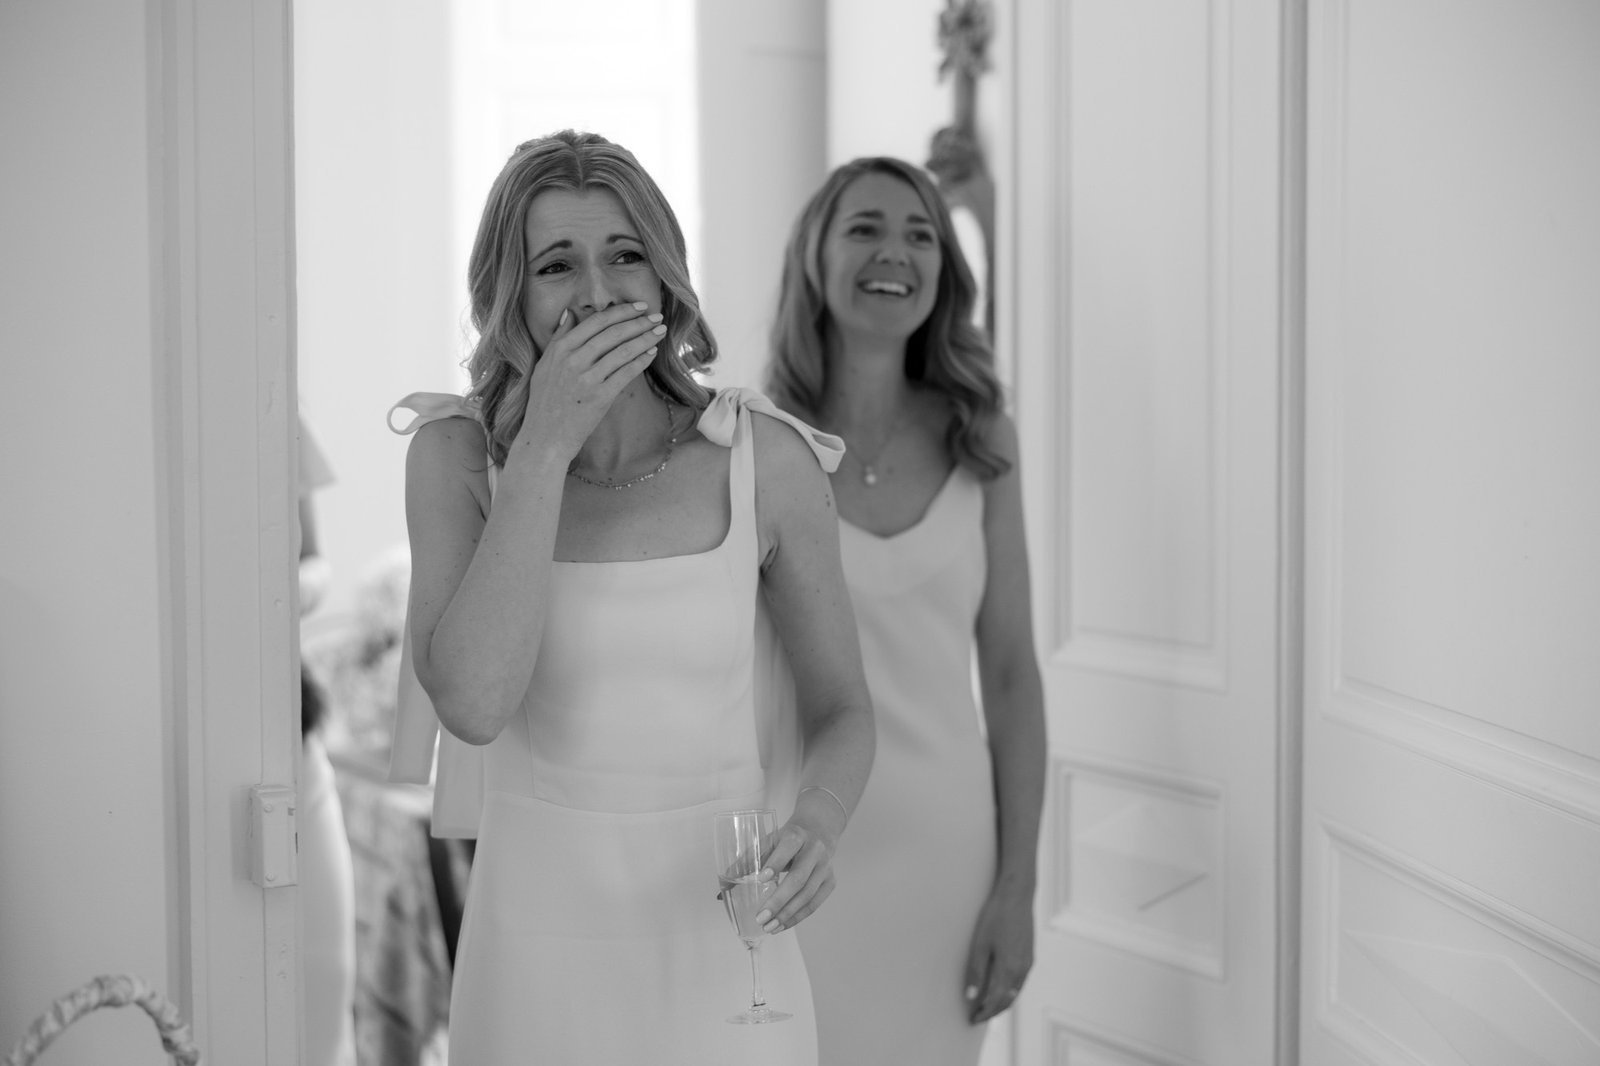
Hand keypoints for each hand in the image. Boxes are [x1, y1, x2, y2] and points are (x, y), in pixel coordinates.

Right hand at [514, 301, 666, 459]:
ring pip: (623, 351)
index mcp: (560, 349)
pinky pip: (626, 373)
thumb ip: (558, 338)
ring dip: (645, 338)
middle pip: (613, 333)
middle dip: (638, 322)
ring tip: (660, 331)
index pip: (596, 322)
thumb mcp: (544, 365)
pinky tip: (652, 353)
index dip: (620, 312)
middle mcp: (573, 360)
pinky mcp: (600, 397)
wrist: (545, 437)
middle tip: (657, 316)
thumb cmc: (545, 402)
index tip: (638, 307)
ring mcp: (587, 378)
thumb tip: (569, 313)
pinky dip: (641, 361)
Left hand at [750, 816, 837, 934]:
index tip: (762, 879)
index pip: (788, 847)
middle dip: (779, 900)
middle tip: (761, 917)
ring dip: (787, 914)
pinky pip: (814, 904)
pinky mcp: (830, 882)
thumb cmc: (787, 840)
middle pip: (799, 878)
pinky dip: (797, 917)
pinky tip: (782, 925)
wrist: (818, 832)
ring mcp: (825, 867)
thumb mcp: (768, 841)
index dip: (776, 862)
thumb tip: (724, 885)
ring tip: (769, 927)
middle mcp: (814, 850)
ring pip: (807, 894)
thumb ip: (748, 859)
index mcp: (797, 835)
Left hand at [963, 881, 1034, 1023]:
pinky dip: (1009, 990)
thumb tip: (971, 998)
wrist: (1017, 895)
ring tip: (986, 1005)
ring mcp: (1028, 962)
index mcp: (1009, 969)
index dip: (984, 1013)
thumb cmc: (996, 916)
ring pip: (1015, 992)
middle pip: (1008, 1000)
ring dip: (1001, 1002)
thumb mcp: (980, 944)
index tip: (972, 1019)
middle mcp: (1022, 969)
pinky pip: (1020, 981)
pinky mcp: (1029, 955)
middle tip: (977, 1016)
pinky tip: (999, 987)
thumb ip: (976, 972)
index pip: (996, 1001)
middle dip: (993, 1011)